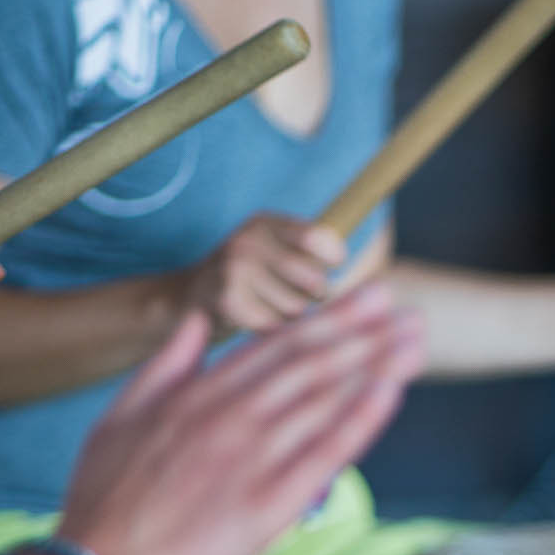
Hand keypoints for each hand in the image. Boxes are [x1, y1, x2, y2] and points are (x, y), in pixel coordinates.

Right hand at [55, 283, 422, 554]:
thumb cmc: (103, 505)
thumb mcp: (116, 420)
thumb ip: (161, 369)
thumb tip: (192, 324)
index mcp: (196, 396)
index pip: (274, 347)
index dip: (327, 320)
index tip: (366, 300)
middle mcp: (229, 416)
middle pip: (309, 364)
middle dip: (363, 333)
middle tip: (409, 310)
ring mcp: (252, 457)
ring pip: (323, 398)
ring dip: (375, 364)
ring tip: (417, 339)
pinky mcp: (269, 502)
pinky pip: (326, 452)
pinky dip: (362, 417)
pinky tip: (392, 389)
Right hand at [177, 212, 346, 332]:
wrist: (186, 298)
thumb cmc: (248, 279)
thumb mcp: (274, 251)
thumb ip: (313, 255)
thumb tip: (368, 283)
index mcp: (265, 223)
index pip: (320, 238)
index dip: (334, 259)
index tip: (332, 267)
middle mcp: (248, 240)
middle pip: (314, 281)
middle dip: (315, 297)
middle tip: (300, 296)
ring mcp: (234, 269)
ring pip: (297, 309)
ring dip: (292, 318)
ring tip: (270, 307)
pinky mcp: (227, 300)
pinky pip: (275, 326)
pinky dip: (271, 330)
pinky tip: (255, 320)